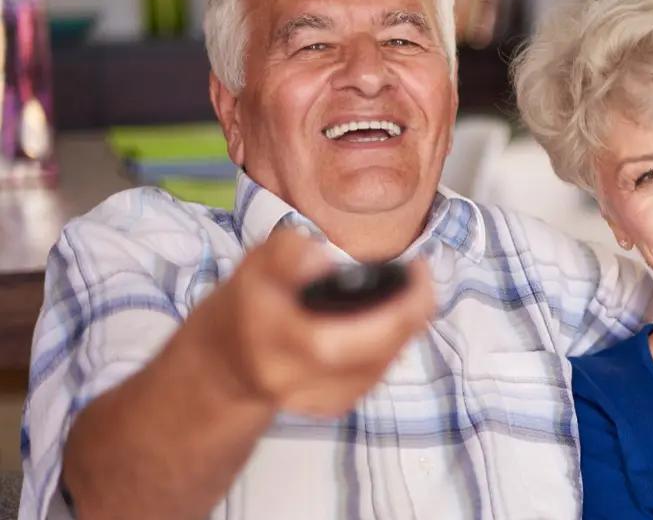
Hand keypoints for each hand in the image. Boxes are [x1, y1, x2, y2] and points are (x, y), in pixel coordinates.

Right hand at [190, 229, 434, 417]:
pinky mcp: (332, 407)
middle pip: (378, 352)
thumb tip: (324, 262)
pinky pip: (377, 374)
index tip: (416, 266)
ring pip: (384, 364)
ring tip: (407, 293)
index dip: (400, 301)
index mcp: (279, 340)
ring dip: (404, 328)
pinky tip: (389, 321)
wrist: (225, 364)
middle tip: (419, 277)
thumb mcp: (256, 264)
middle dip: (412, 311)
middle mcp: (298, 379)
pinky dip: (390, 346)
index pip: (353, 334)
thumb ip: (288, 253)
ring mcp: (317, 399)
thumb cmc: (247, 304)